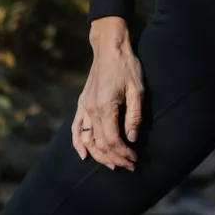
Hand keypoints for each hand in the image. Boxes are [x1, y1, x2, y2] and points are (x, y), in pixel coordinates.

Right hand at [75, 18, 143, 169]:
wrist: (109, 48)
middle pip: (100, 144)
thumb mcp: (138, 90)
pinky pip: (76, 128)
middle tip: (128, 165)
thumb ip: (134, 116)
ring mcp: (84, 107)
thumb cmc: (127, 67)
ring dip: (99, 155)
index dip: (123, 153)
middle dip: (114, 158)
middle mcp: (91, 110)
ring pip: (87, 140)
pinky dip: (78, 143)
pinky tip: (84, 155)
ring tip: (113, 164)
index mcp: (105, 107)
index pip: (112, 140)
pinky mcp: (82, 103)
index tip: (134, 159)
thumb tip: (132, 139)